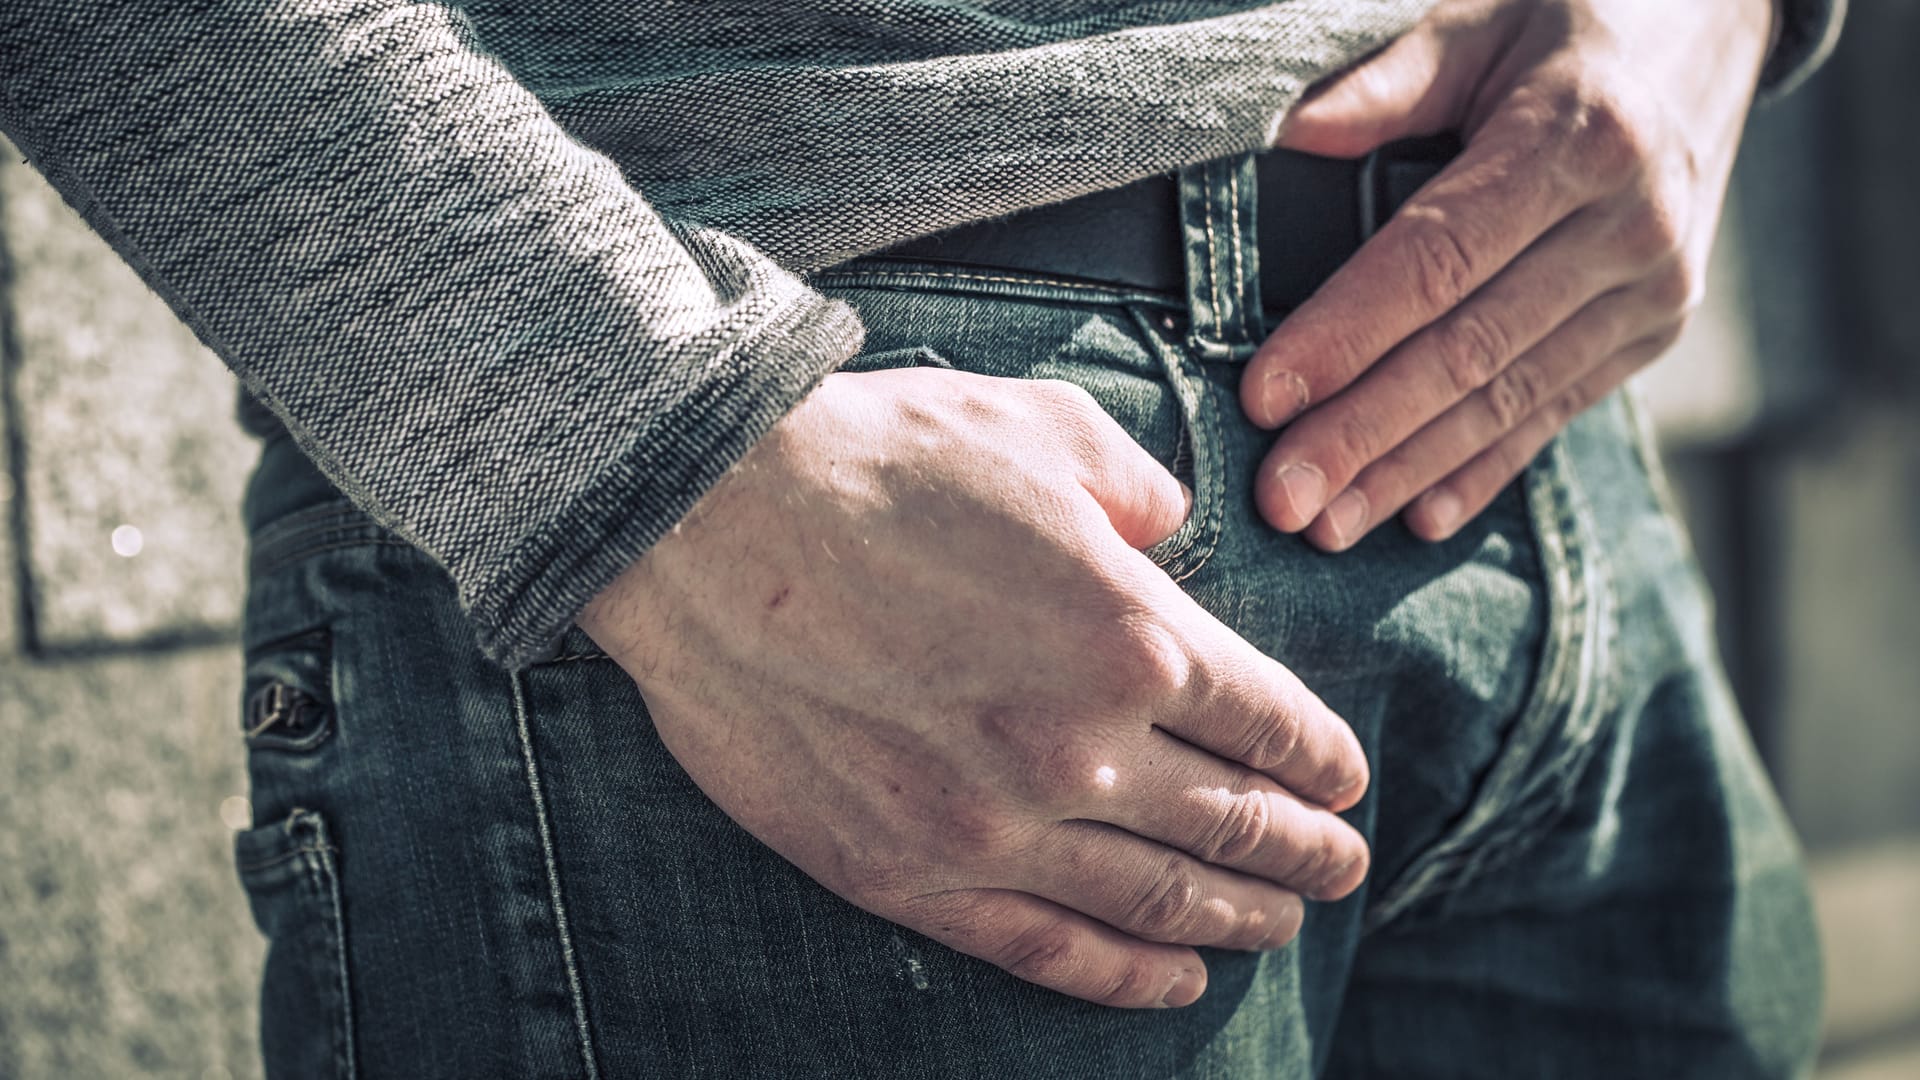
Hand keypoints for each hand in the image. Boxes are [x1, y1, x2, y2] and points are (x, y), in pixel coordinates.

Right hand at [579, 367, 1370, 1008]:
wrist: (704, 524)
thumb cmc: (875, 460)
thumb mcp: (1040, 430)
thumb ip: (1137, 485)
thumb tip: (1170, 530)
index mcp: (1134, 636)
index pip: (1271, 723)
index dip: (1323, 760)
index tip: (1346, 780)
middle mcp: (1083, 748)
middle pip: (1232, 822)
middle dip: (1305, 850)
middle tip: (1344, 865)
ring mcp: (996, 826)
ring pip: (1157, 898)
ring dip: (1239, 918)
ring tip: (1284, 925)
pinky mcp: (912, 874)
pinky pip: (1048, 947)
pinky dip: (1126, 974)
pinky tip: (1173, 979)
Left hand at [1242, 0, 1772, 547]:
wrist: (1717, 23)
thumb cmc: (1570, 15)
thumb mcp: (1482, 18)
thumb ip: (1389, 82)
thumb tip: (1289, 136)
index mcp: (1576, 138)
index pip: (1435, 259)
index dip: (1346, 334)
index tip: (1265, 397)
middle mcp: (1627, 224)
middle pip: (1468, 350)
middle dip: (1364, 433)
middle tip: (1281, 497)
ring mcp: (1653, 287)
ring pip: (1508, 398)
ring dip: (1409, 470)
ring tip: (1325, 527)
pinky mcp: (1655, 328)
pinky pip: (1556, 410)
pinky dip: (1484, 468)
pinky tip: (1419, 517)